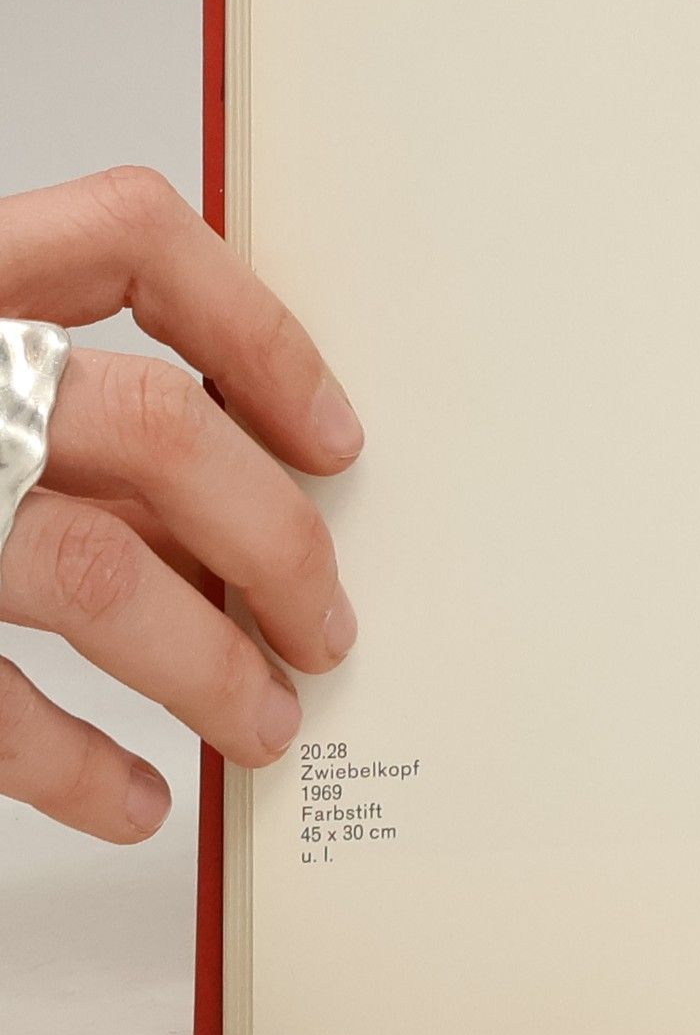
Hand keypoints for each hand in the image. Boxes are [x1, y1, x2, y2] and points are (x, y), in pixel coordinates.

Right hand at [0, 169, 360, 841]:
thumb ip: (21, 367)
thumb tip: (215, 470)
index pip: (130, 236)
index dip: (256, 330)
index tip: (333, 432)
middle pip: (152, 427)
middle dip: (273, 536)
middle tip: (327, 620)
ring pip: (94, 570)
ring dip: (208, 661)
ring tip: (266, 722)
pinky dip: (74, 764)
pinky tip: (134, 798)